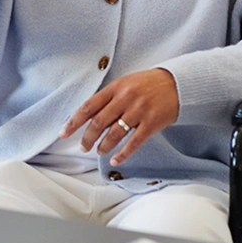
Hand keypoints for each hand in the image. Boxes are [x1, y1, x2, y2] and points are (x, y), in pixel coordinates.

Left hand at [59, 68, 178, 166]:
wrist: (177, 83)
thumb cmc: (148, 84)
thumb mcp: (126, 84)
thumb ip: (109, 98)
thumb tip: (90, 116)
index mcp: (116, 87)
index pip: (89, 106)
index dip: (74, 121)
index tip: (64, 133)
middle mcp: (125, 98)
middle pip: (99, 122)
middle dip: (88, 138)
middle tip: (83, 147)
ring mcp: (138, 111)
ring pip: (114, 133)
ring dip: (103, 146)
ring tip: (99, 151)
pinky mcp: (151, 123)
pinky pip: (134, 142)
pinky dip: (123, 153)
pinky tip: (115, 159)